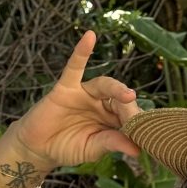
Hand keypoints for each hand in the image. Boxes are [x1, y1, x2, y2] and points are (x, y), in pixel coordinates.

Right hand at [7, 31, 141, 169]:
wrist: (40, 147)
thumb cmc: (68, 147)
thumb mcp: (92, 149)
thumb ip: (111, 144)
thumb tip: (137, 151)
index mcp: (112, 121)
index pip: (129, 118)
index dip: (137, 125)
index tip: (146, 137)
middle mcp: (102, 104)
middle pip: (121, 101)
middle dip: (129, 109)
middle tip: (138, 121)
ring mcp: (85, 94)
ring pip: (105, 86)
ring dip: (117, 89)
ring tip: (128, 96)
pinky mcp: (66, 87)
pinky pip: (75, 67)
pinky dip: (82, 52)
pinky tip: (90, 36)